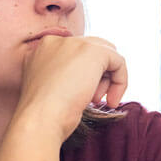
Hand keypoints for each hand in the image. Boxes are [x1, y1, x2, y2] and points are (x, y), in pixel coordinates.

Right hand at [13, 36, 127, 142]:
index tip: (82, 96)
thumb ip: (63, 75)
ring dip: (107, 80)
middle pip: (91, 51)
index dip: (83, 75)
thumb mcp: (50, 88)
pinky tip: (111, 101)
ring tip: (97, 101)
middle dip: (97, 76)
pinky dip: (120, 81)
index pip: (74, 54)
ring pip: (105, 55)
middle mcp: (56, 41)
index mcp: (43, 49)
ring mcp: (75, 43)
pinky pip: (118, 61)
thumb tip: (87, 77)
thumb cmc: (43, 114)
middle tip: (94, 99)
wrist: (40, 119)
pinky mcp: (94, 52)